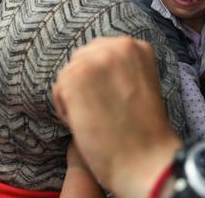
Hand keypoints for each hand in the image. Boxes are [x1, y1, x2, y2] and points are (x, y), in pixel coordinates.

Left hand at [53, 36, 180, 197]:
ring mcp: (96, 59)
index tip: (109, 99)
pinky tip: (86, 125)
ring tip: (95, 120)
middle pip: (82, 58)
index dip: (100, 78)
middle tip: (100, 112)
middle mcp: (118, 45)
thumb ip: (122, 68)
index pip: (101, 51)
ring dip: (75, 98)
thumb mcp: (141, 83)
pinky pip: (59, 90)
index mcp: (137, 46)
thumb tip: (94, 68)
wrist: (145, 160)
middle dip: (85, 84)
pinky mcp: (75, 77)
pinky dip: (66, 110)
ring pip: (69, 74)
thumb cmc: (144, 130)